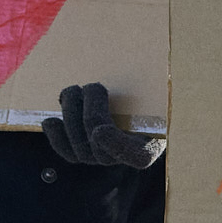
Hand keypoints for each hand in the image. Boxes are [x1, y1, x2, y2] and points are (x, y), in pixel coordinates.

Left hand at [42, 82, 164, 167]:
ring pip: (79, 145)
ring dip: (71, 114)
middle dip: (91, 111)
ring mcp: (101, 158)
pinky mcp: (83, 153)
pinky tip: (50, 121)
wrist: (133, 109)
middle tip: (92, 86)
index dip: (115, 146)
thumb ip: (153, 91)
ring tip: (72, 91)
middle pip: (100, 142)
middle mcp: (123, 158)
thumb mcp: (155, 98)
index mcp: (149, 147)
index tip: (100, 131)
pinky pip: (67, 151)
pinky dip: (56, 136)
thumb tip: (171, 64)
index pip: (136, 157)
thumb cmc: (147, 102)